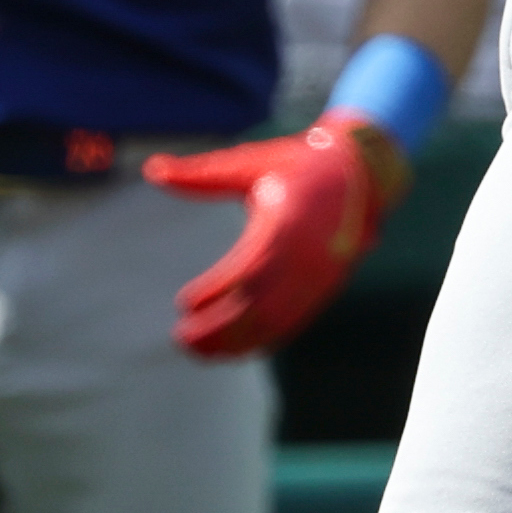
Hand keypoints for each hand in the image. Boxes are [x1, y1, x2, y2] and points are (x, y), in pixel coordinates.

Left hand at [143, 115, 408, 357]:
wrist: (360, 173)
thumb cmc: (296, 164)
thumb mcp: (250, 163)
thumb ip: (201, 174)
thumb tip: (151, 169)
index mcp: (288, 220)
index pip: (250, 266)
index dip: (217, 290)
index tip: (184, 303)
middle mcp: (307, 255)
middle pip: (261, 304)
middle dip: (221, 327)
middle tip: (181, 338)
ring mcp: (319, 276)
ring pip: (277, 320)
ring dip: (237, 340)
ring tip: (199, 350)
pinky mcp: (324, 288)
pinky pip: (292, 322)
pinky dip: (261, 339)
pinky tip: (231, 348)